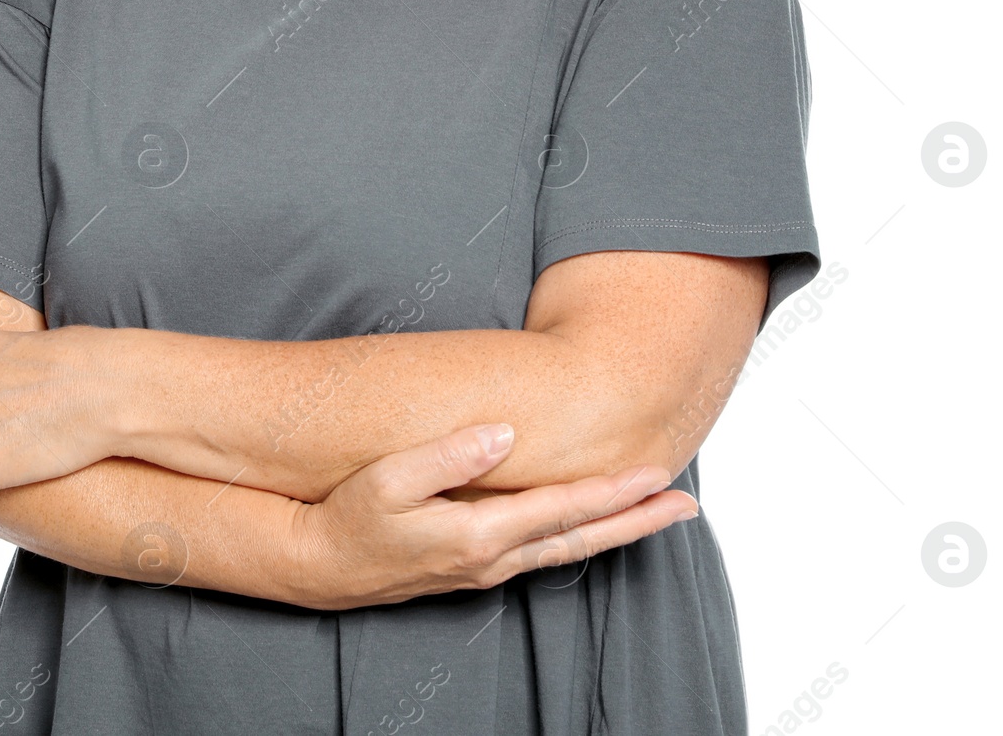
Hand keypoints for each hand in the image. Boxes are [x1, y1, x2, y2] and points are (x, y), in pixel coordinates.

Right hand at [285, 422, 697, 609]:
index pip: (562, 509)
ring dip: (615, 531)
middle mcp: (492, 559)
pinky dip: (579, 537)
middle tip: (685, 504)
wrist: (318, 566)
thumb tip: (504, 433)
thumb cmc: (348, 516)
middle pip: (580, 538)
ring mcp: (485, 569)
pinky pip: (544, 554)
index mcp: (477, 534)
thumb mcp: (388, 478)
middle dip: (636, 519)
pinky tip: (590, 526)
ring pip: (567, 550)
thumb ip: (448, 454)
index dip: (612, 491)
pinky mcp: (474, 568)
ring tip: (655, 514)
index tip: (655, 474)